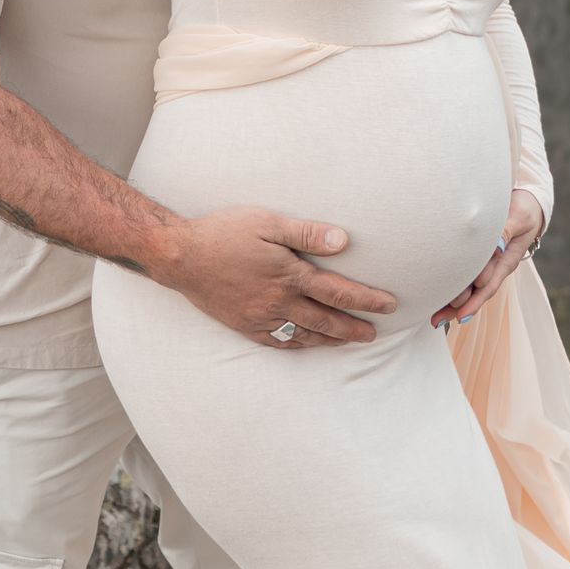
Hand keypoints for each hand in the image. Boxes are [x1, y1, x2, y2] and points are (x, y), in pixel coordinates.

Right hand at [163, 207, 398, 347]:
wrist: (180, 256)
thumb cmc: (224, 233)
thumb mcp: (267, 222)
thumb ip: (307, 233)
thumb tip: (343, 241)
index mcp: (289, 275)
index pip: (338, 291)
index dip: (367, 299)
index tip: (389, 304)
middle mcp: (279, 302)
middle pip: (327, 320)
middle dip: (354, 327)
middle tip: (374, 333)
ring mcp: (261, 318)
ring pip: (304, 335)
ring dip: (330, 340)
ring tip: (348, 341)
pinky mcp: (244, 326)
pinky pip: (277, 342)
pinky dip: (297, 345)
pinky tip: (305, 344)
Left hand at [432, 189, 544, 326]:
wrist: (529, 206)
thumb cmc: (524, 209)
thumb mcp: (519, 218)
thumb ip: (506, 231)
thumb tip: (494, 246)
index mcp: (507, 260)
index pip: (489, 285)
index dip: (475, 300)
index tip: (460, 311)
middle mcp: (497, 267)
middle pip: (476, 293)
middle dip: (458, 307)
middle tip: (438, 320)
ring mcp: (489, 265)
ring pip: (470, 290)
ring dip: (452, 304)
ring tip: (434, 318)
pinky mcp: (480, 259)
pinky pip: (467, 279)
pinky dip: (453, 289)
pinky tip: (438, 299)